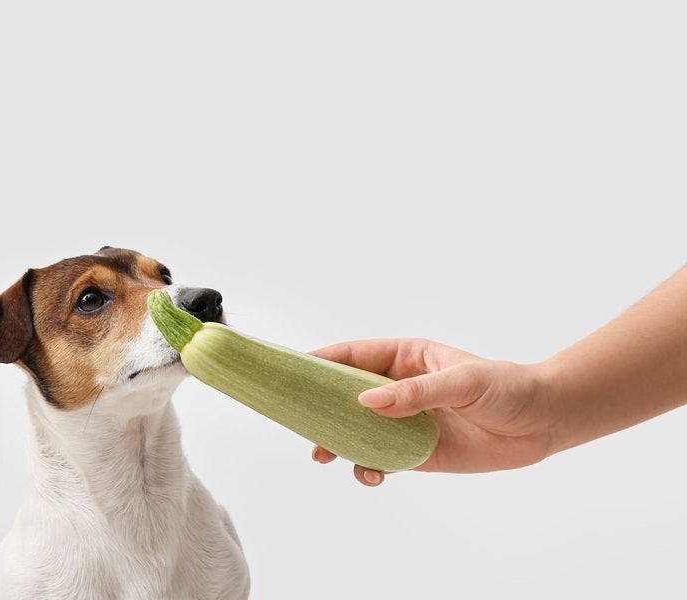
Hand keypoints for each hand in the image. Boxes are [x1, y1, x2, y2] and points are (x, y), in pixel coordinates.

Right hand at [309, 338, 554, 486]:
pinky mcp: (414, 453)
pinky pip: (379, 459)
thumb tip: (367, 403)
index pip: (353, 356)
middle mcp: (397, 388)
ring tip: (323, 455)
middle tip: (299, 422)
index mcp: (404, 358)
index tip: (294, 372)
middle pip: (345, 395)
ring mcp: (403, 421)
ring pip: (356, 430)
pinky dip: (367, 468)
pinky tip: (372, 475)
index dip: (321, 362)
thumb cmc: (507, 388)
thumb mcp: (463, 382)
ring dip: (336, 441)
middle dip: (320, 407)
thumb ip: (416, 393)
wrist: (540, 424)